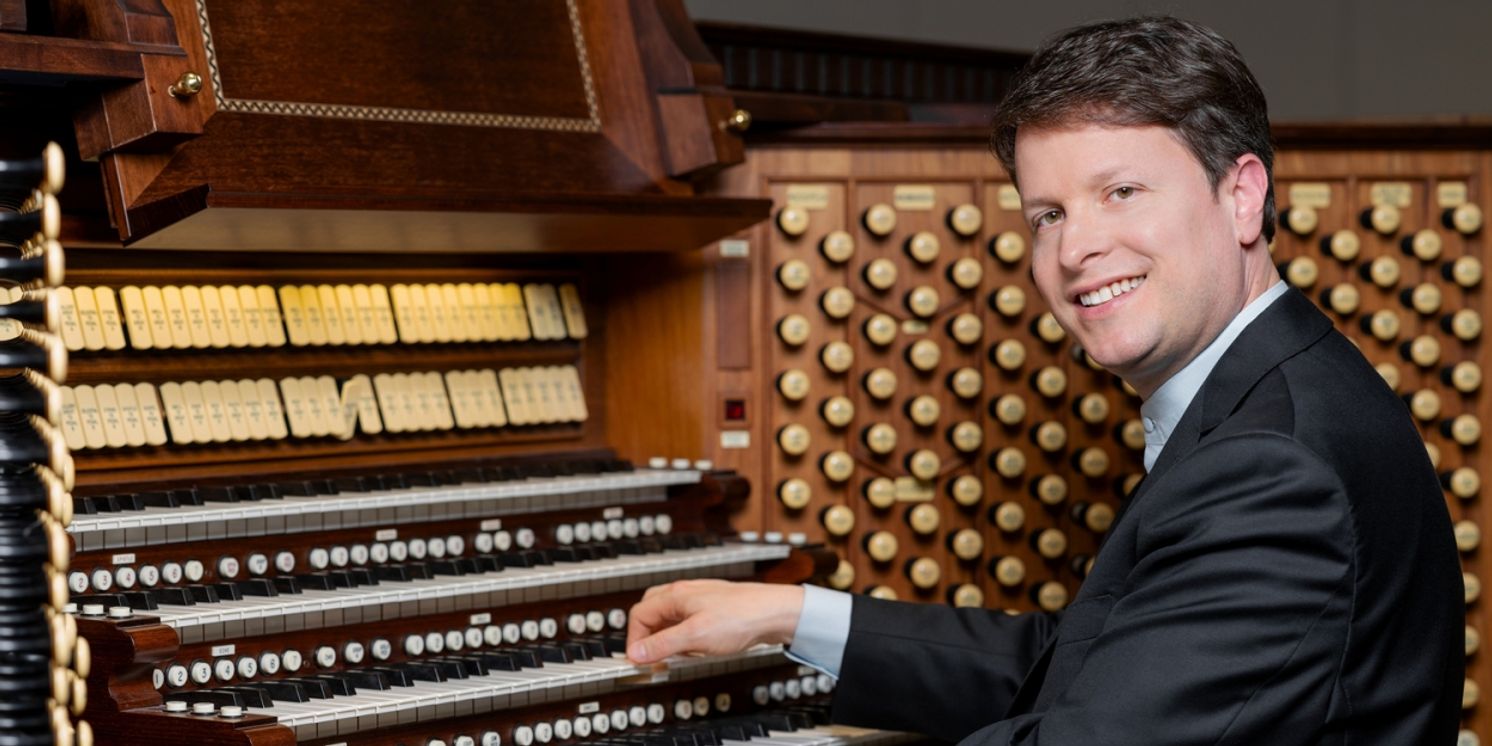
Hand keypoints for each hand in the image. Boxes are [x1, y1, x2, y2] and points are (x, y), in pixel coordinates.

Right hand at [626, 580, 803, 662]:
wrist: (776, 612)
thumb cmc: (741, 617)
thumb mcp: (695, 636)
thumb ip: (663, 644)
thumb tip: (635, 652)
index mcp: (675, 596)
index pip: (638, 615)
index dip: (635, 640)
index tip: (640, 660)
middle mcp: (685, 594)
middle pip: (651, 613)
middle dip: (649, 637)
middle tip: (654, 656)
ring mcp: (699, 601)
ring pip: (670, 618)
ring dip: (668, 638)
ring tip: (680, 654)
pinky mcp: (713, 610)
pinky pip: (688, 623)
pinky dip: (686, 638)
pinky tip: (698, 649)